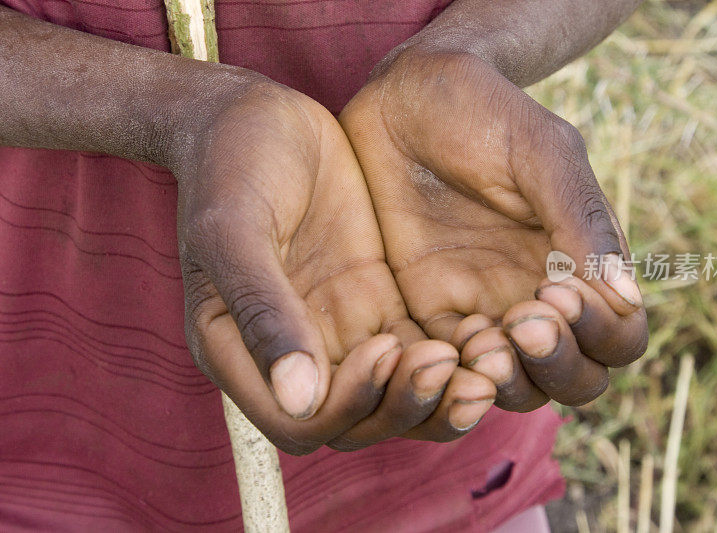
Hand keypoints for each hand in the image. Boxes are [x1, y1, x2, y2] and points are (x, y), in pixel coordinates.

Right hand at [173, 72, 495, 453]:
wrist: (258, 114)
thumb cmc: (231, 164)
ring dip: (437, 393)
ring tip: (482, 365)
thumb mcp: (236, 230)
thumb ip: (262, 310)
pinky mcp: (376, 301)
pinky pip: (418, 348)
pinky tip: (485, 333)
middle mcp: (292, 352)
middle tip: (449, 364)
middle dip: (404, 406)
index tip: (382, 349)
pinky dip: (451, 356)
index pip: (299, 422)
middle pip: (356, 421)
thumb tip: (299, 398)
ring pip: (395, 394)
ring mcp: (338, 328)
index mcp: (239, 349)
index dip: (347, 405)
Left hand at [340, 49, 647, 410]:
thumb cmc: (481, 112)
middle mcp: (536, 297)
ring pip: (511, 387)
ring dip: (504, 381)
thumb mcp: (540, 151)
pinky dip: (446, 375)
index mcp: (580, 263)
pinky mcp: (425, 311)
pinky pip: (444, 368)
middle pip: (571, 379)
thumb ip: (582, 217)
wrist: (404, 98)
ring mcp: (480, 309)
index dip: (599, 334)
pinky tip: (432, 344)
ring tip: (480, 342)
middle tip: (521, 323)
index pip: (617, 338)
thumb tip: (627, 296)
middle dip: (555, 368)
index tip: (556, 289)